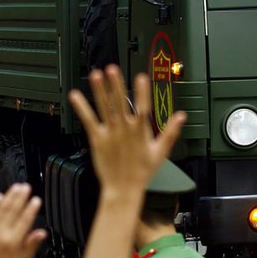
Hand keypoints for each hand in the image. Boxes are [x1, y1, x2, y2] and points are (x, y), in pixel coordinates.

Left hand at [67, 65, 183, 193]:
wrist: (124, 189)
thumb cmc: (142, 172)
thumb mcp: (161, 151)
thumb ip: (170, 132)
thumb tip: (181, 116)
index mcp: (140, 132)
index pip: (143, 108)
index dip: (142, 92)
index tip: (141, 76)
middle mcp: (124, 130)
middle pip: (120, 103)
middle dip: (116, 85)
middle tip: (112, 69)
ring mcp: (110, 134)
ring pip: (104, 108)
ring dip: (99, 91)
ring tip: (95, 75)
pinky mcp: (97, 140)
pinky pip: (89, 121)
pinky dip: (82, 108)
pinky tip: (75, 96)